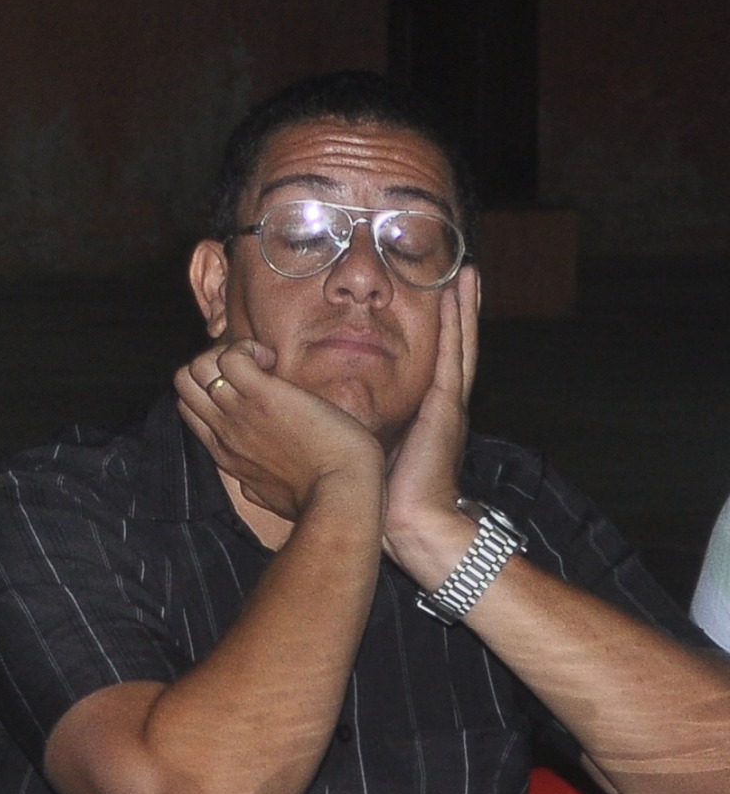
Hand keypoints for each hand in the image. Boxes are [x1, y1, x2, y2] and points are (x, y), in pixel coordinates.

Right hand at [176, 337, 382, 523]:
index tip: (244, 389)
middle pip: (184, 382)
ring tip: (262, 363)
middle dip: (211, 365)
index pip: (188, 408)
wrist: (342, 492)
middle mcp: (223, 429)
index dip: (209, 388)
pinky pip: (231, 357)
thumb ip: (252, 485)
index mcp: (224, 452)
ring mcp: (238, 412)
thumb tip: (246, 486)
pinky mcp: (263, 395)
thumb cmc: (319, 497)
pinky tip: (271, 360)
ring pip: (198, 366)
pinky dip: (246, 349)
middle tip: (251, 370)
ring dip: (229, 354)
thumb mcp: (269, 496)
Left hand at [380, 263, 482, 575]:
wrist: (412, 524)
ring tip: (468, 273)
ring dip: (463, 307)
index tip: (435, 292)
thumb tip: (325, 410)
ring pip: (458, 343)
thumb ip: (360, 423)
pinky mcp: (447, 407)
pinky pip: (453, 356)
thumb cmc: (384, 493)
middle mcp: (441, 401)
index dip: (436, 326)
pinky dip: (459, 326)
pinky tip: (459, 298)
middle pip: (451, 343)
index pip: (431, 357)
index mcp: (423, 410)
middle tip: (461, 269)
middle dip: (457, 308)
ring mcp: (448, 402)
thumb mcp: (370, 446)